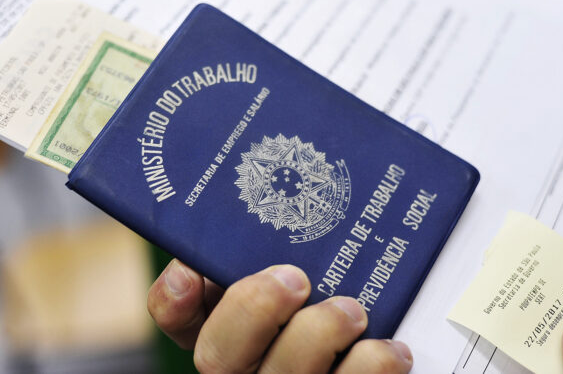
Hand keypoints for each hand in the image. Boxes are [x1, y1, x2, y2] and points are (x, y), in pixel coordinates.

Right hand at [147, 259, 412, 372]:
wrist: (370, 338)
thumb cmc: (328, 293)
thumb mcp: (292, 266)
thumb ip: (272, 243)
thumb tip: (280, 205)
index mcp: (230, 328)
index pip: (179, 321)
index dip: (173, 302)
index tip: (191, 273)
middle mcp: (248, 367)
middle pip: (219, 358)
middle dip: (253, 312)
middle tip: (294, 278)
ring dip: (317, 338)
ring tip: (351, 309)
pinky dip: (371, 368)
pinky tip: (389, 348)